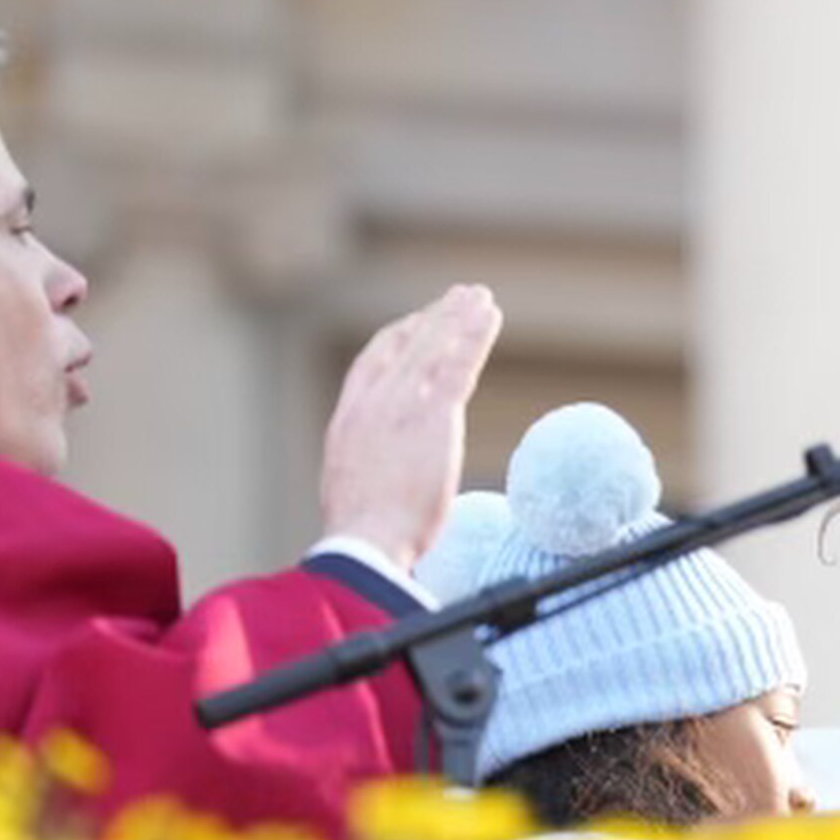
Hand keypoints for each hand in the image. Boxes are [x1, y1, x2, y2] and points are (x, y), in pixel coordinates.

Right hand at [320, 284, 502, 566]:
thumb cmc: (361, 535)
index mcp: (349, 418)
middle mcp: (373, 402)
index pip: (373, 362)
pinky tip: (490, 316)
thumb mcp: (351, 488)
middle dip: (434, 318)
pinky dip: (475, 336)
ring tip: (481, 297)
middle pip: (407, 345)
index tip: (417, 322)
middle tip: (458, 296)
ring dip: (460, 317)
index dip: (398, 337)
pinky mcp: (433, 415)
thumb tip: (379, 478)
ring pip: (435, 347)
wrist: (365, 542)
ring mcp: (402, 405)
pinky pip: (459, 364)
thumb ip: (366, 467)